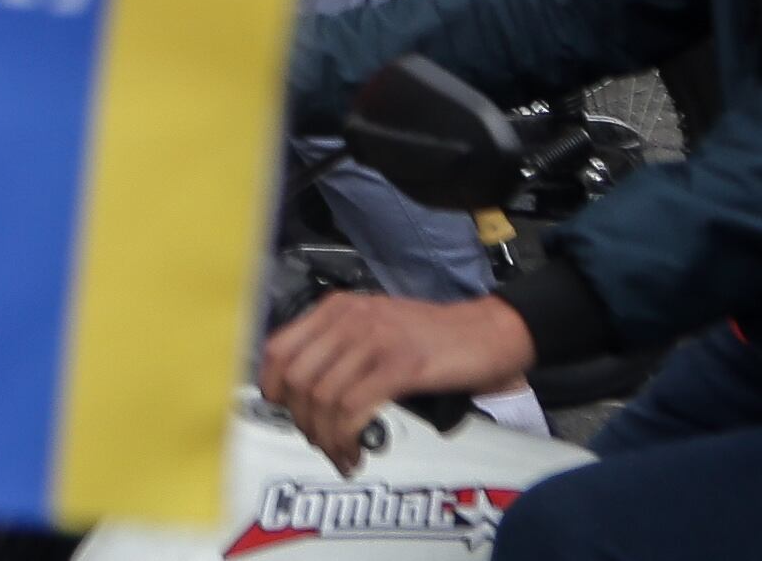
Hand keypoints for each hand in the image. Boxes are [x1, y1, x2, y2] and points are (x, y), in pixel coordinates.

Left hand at [257, 292, 532, 473]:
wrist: (489, 332)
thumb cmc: (434, 337)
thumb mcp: (375, 329)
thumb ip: (339, 349)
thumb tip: (302, 393)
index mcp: (338, 308)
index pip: (278, 348)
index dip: (272, 389)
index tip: (286, 416)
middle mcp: (349, 318)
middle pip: (295, 378)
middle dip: (301, 422)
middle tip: (320, 442)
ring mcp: (374, 340)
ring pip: (322, 397)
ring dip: (325, 438)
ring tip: (341, 453)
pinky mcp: (400, 365)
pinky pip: (353, 408)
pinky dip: (346, 438)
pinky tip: (356, 451)